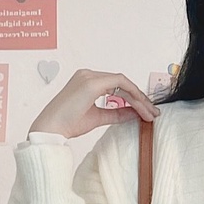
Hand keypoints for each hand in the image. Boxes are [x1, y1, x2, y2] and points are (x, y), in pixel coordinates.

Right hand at [28, 69, 159, 139]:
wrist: (51, 129)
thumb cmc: (68, 123)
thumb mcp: (98, 118)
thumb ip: (116, 114)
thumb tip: (134, 114)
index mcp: (87, 80)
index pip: (117, 86)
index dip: (134, 98)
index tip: (146, 111)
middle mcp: (88, 74)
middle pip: (122, 83)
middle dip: (140, 99)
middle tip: (153, 113)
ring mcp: (89, 76)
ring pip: (123, 83)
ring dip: (139, 98)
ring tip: (149, 114)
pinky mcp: (91, 83)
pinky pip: (119, 84)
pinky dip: (132, 95)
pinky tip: (140, 107)